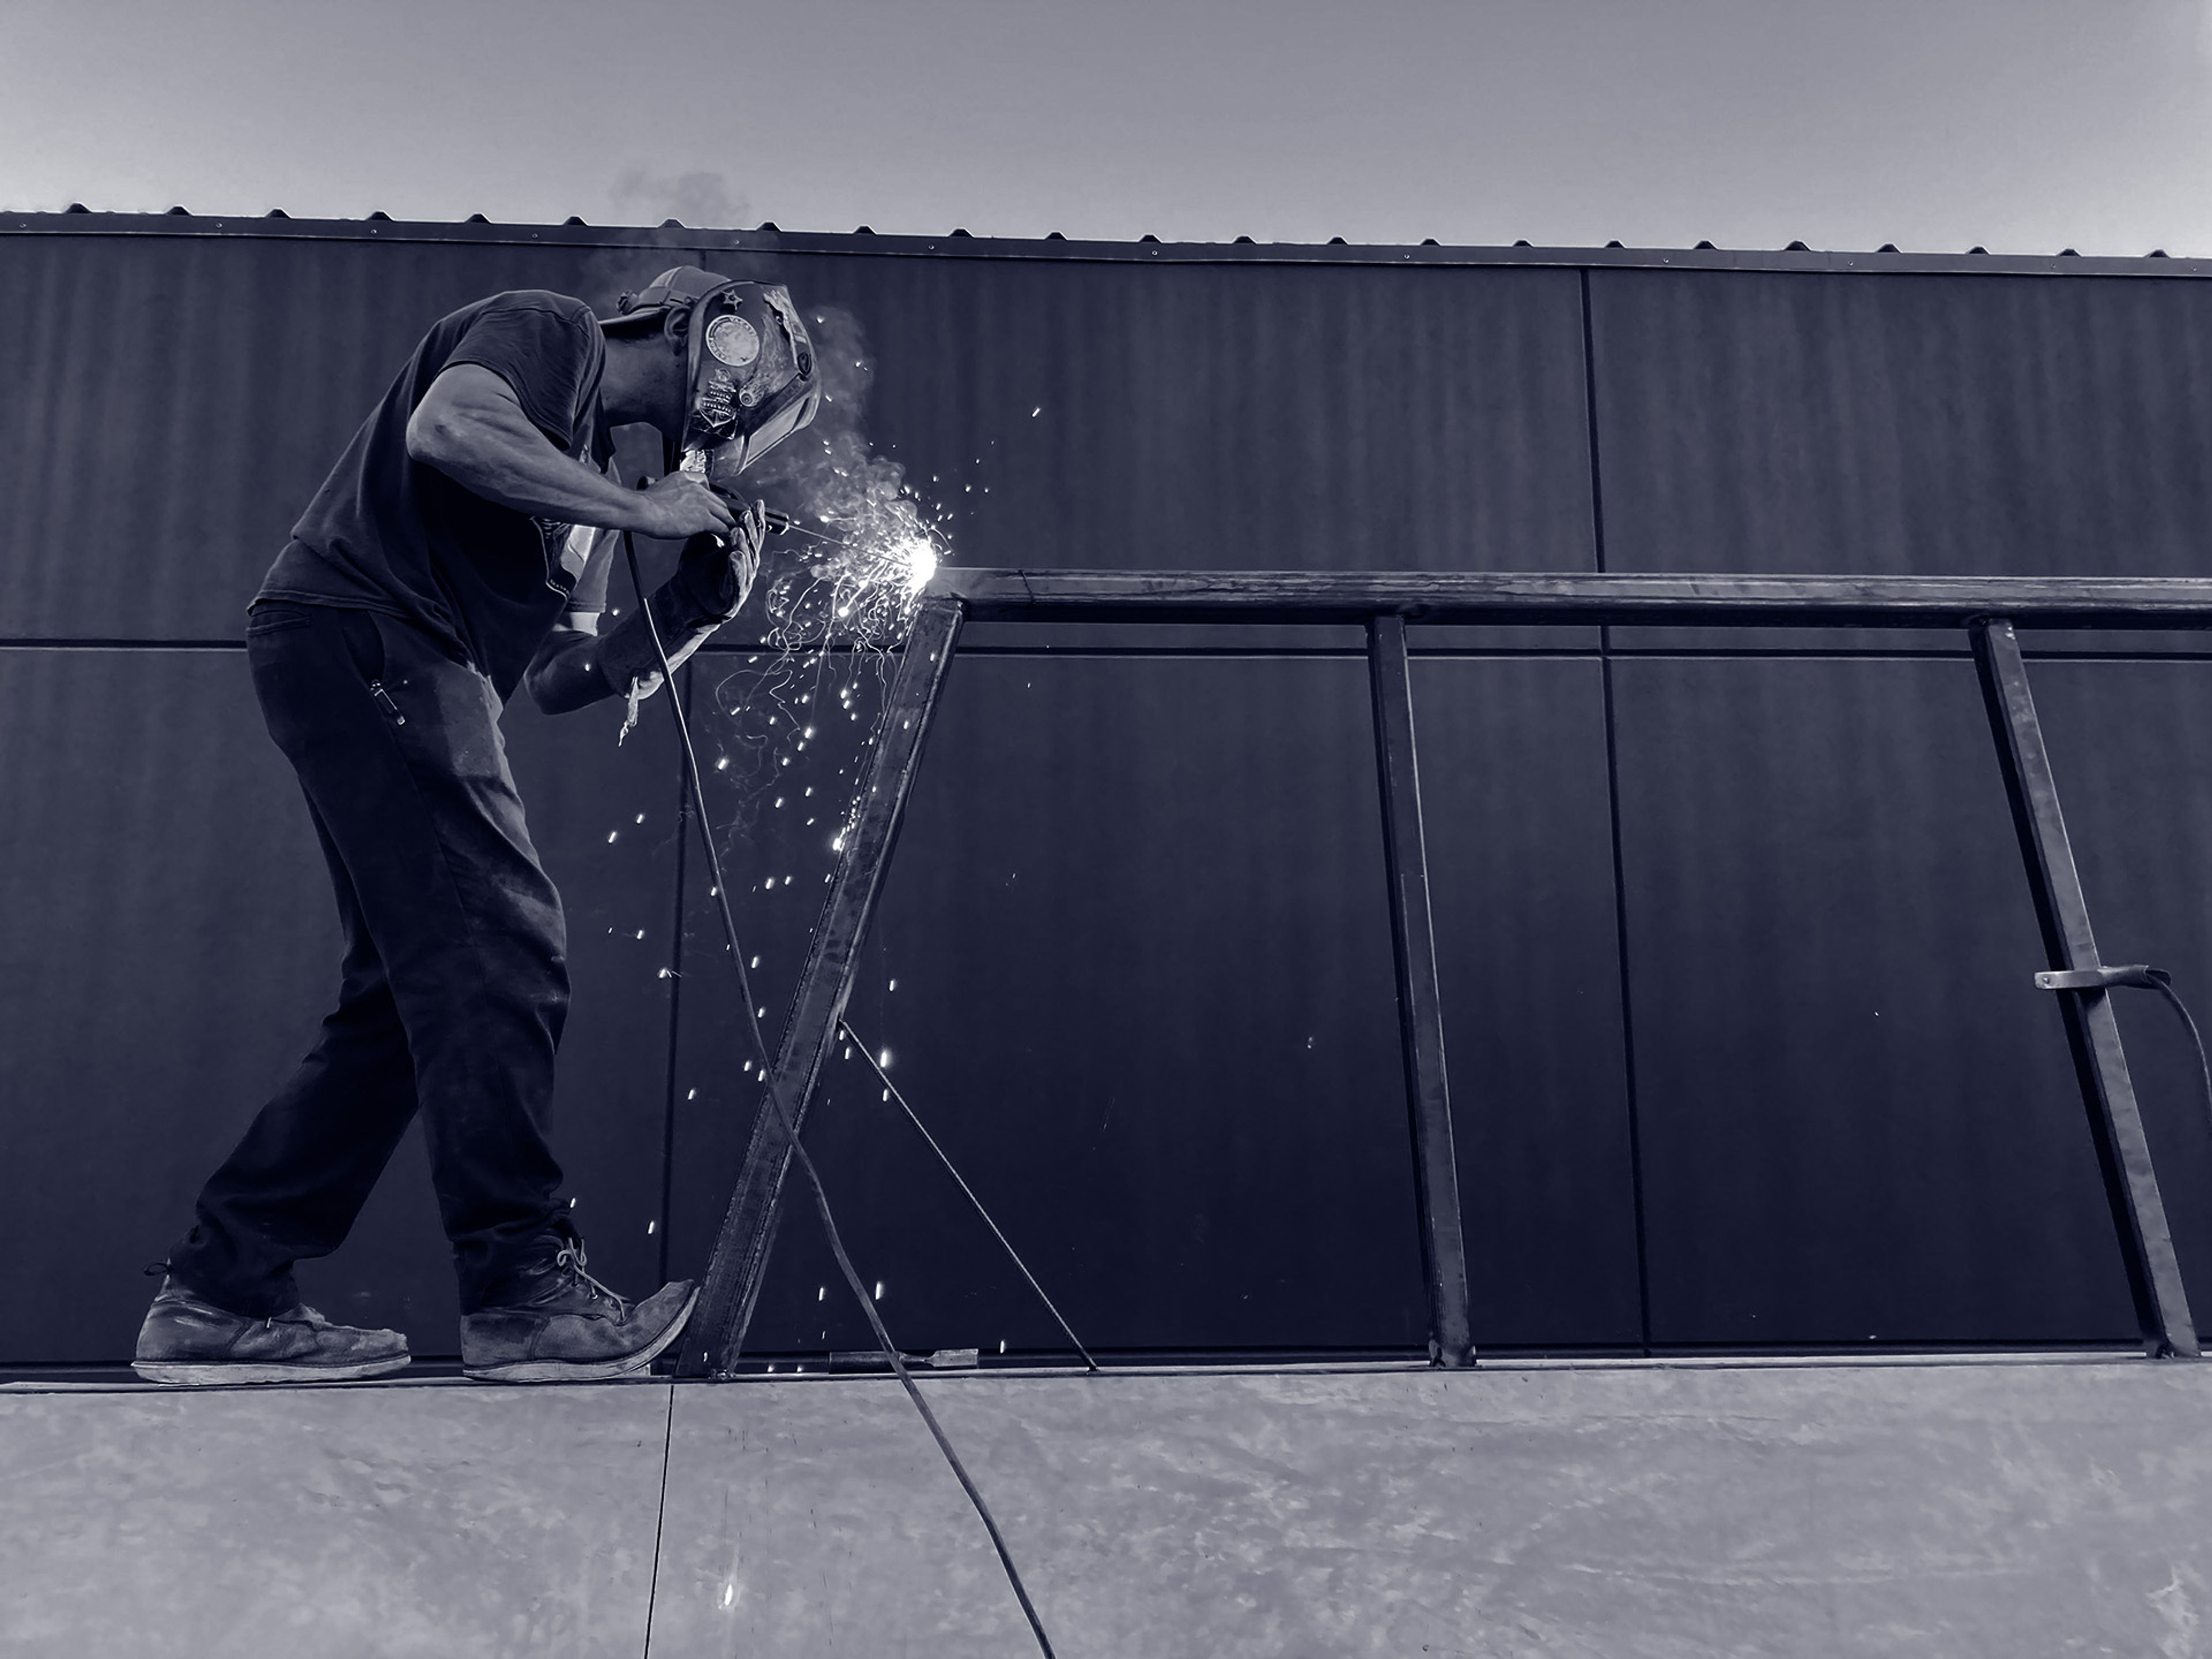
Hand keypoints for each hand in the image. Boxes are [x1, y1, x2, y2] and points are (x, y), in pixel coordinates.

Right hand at [636, 471, 736, 540]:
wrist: (643, 510)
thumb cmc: (644, 505)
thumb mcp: (657, 487)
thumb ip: (668, 490)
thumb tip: (664, 496)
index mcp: (684, 478)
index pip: (704, 482)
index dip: (709, 495)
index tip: (710, 503)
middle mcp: (697, 488)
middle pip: (718, 500)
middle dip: (722, 511)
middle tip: (723, 521)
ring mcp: (702, 503)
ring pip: (724, 513)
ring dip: (727, 523)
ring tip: (728, 531)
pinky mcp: (704, 518)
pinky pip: (722, 527)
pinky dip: (726, 533)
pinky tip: (726, 538)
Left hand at [674, 498, 766, 620]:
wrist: (688, 597)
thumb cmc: (697, 572)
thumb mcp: (704, 543)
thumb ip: (711, 527)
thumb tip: (713, 505)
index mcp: (740, 551)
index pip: (751, 533)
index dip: (755, 519)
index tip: (756, 504)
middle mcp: (745, 565)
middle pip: (752, 545)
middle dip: (750, 529)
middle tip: (746, 515)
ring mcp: (742, 581)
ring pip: (747, 561)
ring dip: (743, 545)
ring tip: (738, 532)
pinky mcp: (735, 596)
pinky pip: (738, 580)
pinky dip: (737, 568)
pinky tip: (735, 556)